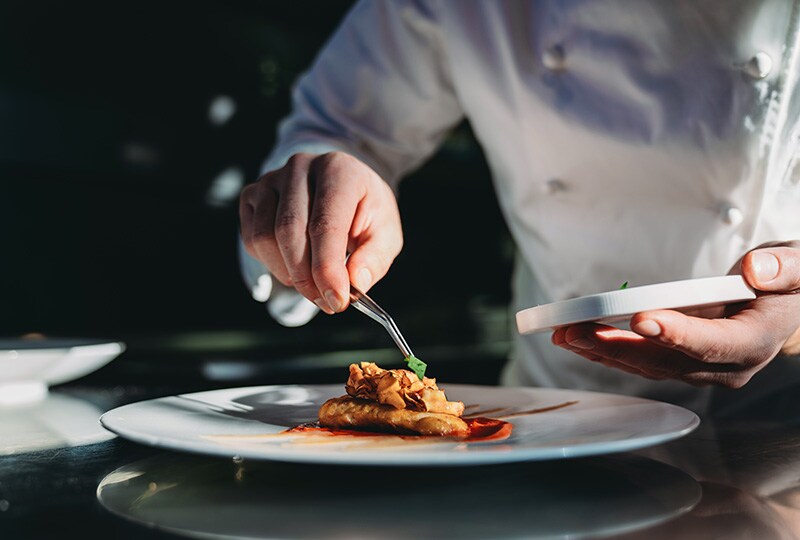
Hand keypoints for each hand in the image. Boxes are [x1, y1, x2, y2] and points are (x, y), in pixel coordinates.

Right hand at [239, 152, 402, 313]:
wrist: (342, 189)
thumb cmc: (365, 211)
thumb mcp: (385, 233)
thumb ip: (374, 258)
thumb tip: (356, 282)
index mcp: (339, 170)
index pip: (325, 224)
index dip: (328, 268)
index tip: (337, 301)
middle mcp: (300, 167)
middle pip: (289, 231)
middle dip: (307, 277)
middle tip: (326, 302)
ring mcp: (271, 179)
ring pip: (265, 238)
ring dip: (288, 273)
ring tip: (313, 284)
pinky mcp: (252, 195)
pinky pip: (251, 240)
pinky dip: (272, 264)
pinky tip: (294, 266)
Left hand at [552, 241, 799, 387]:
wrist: (784, 303)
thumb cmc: (786, 282)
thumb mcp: (796, 267)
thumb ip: (783, 270)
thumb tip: (757, 270)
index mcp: (755, 341)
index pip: (714, 343)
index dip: (676, 334)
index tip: (641, 319)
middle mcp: (726, 365)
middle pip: (665, 361)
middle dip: (616, 346)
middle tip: (574, 330)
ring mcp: (701, 368)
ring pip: (645, 365)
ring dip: (601, 350)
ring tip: (563, 333)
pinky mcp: (681, 362)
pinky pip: (640, 360)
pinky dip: (607, 349)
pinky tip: (577, 337)